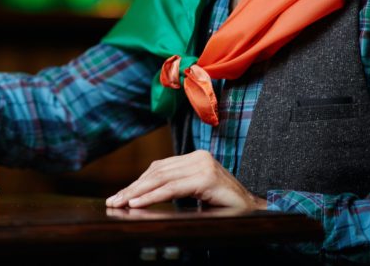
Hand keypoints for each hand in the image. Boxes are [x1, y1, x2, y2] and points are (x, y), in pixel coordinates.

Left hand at [105, 150, 266, 210]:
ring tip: (121, 203)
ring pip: (161, 179)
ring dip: (137, 192)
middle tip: (113, 201)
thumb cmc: (225, 206)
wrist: (256, 213)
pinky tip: (137, 203)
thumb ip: (176, 188)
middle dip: (132, 188)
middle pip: (156, 172)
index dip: (137, 182)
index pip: (158, 169)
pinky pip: (172, 188)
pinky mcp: (206, 177)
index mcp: (194, 158)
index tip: (120, 195)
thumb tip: (141, 195)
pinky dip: (152, 196)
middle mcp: (198, 157)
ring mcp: (203, 165)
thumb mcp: (196, 194)